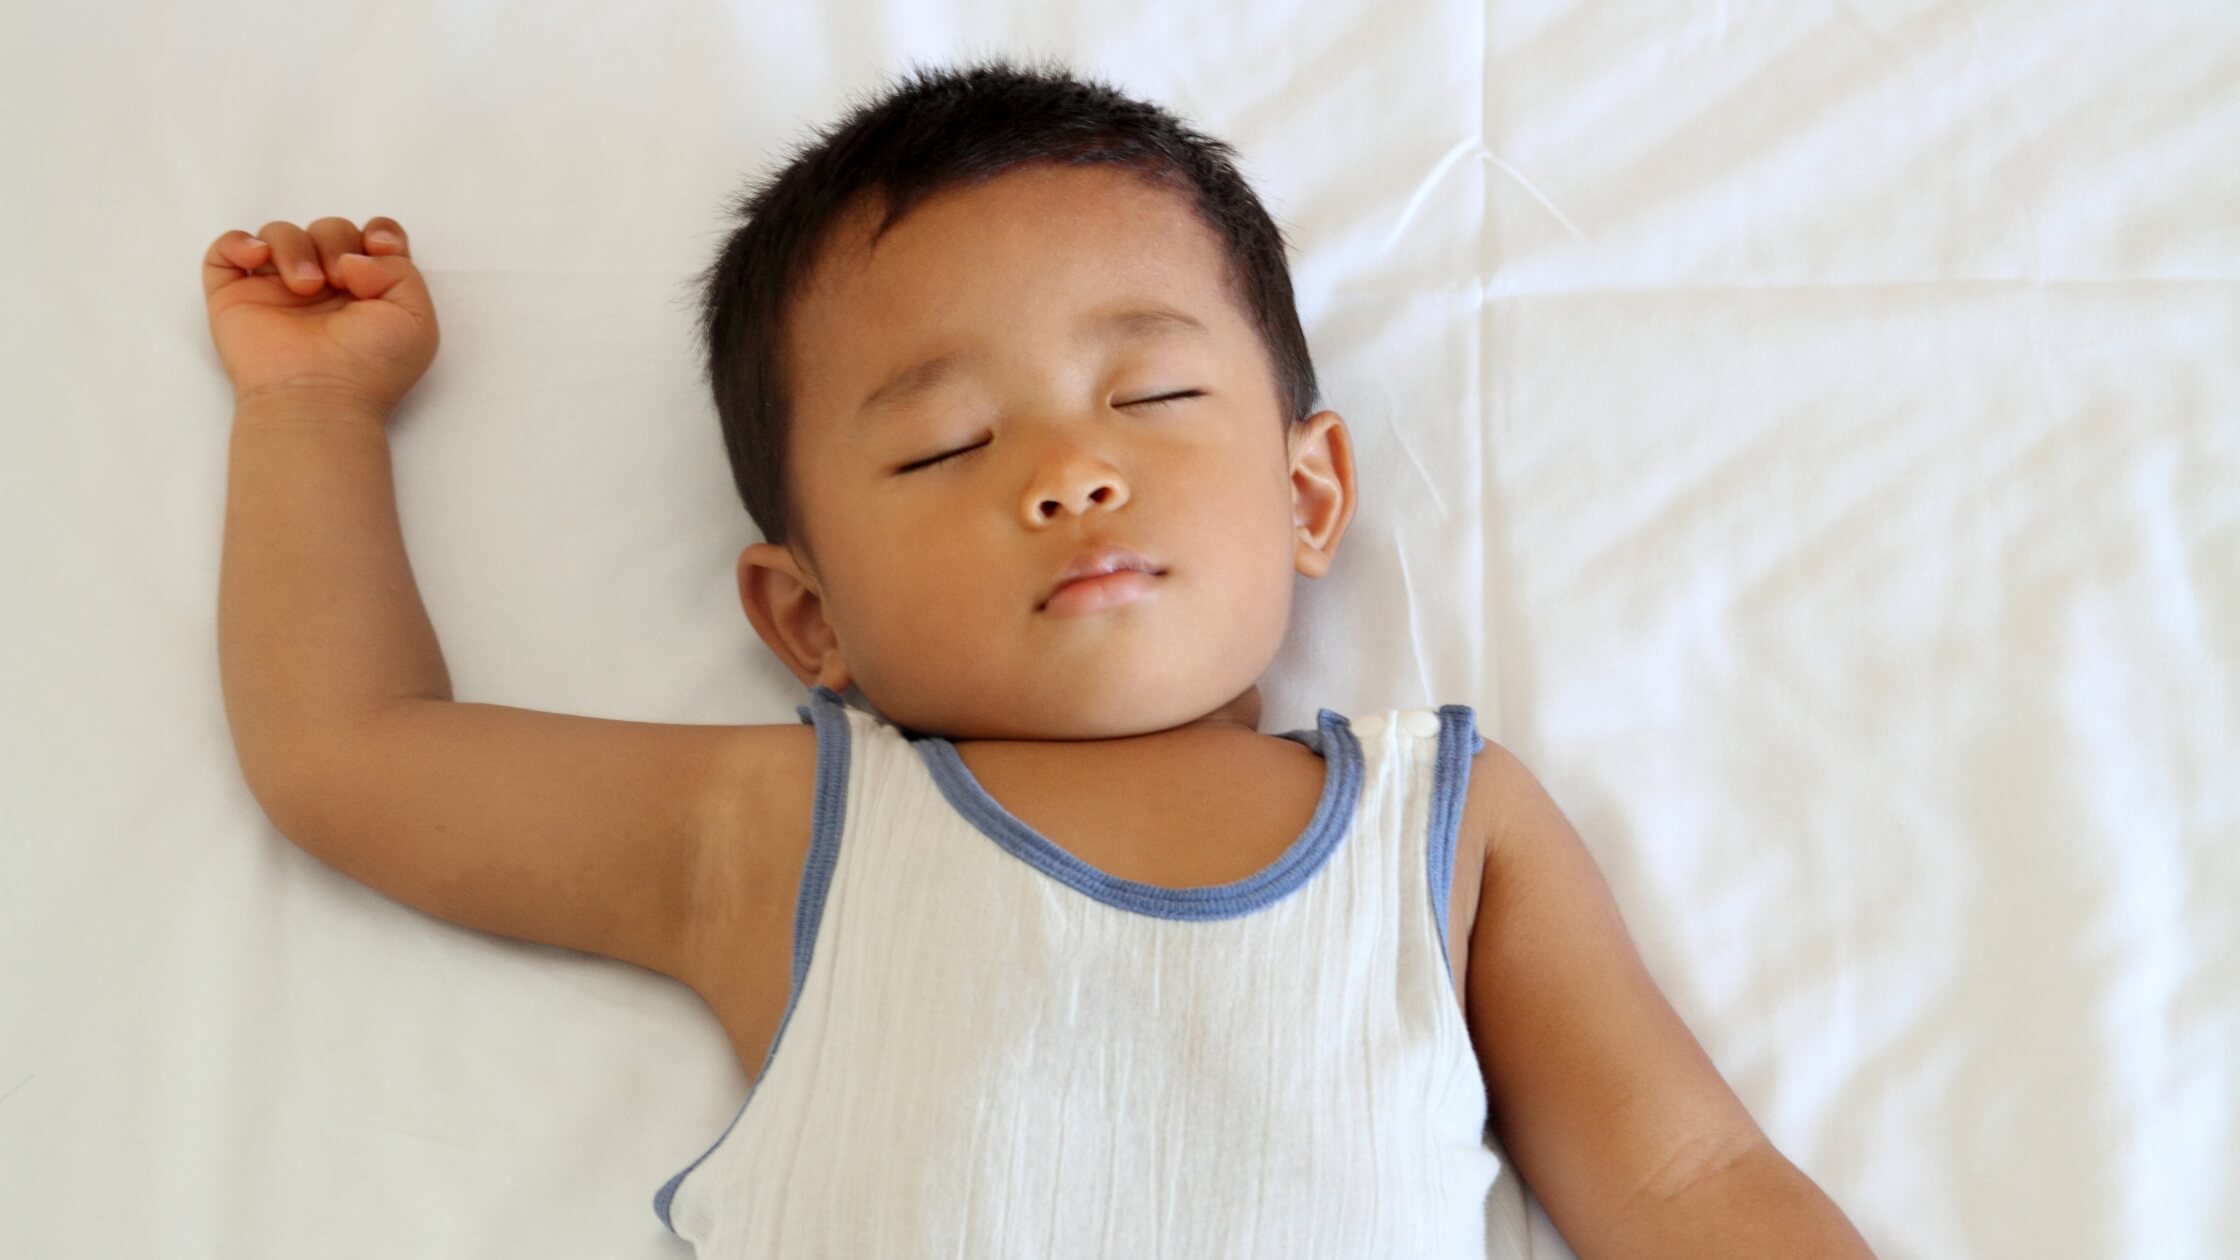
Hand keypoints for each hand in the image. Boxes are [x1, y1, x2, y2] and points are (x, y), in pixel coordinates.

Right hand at [201, 216, 439, 415]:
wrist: (319, 398)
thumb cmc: (370, 367)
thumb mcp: (415, 318)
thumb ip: (401, 270)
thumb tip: (354, 257)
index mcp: (369, 291)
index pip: (372, 238)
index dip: (378, 232)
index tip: (379, 249)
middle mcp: (325, 287)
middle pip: (329, 229)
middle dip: (337, 240)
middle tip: (339, 279)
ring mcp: (278, 291)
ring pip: (280, 233)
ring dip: (294, 247)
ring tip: (306, 287)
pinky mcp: (236, 298)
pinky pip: (226, 250)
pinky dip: (239, 243)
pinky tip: (259, 259)